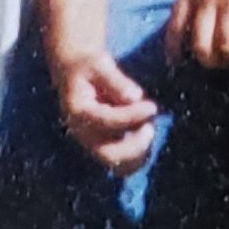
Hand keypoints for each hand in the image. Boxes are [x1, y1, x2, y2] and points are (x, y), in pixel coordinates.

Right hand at [53, 51, 159, 173]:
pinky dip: (140, 151)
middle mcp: (83, 133)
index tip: (152, 107)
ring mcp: (93, 143)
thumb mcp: (99, 63)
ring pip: (121, 165)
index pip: (107, 122)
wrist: (75, 70)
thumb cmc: (88, 63)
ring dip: (140, 150)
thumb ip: (115, 81)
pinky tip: (144, 128)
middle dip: (136, 145)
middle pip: (111, 156)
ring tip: (148, 125)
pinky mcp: (105, 145)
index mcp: (78, 112)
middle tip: (150, 125)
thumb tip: (135, 97)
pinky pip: (126, 161)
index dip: (132, 116)